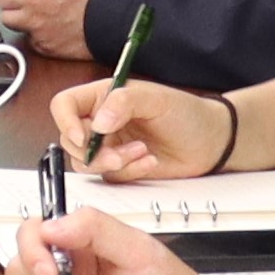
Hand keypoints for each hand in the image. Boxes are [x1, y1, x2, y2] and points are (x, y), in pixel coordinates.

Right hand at [57, 76, 235, 181]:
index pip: (64, 105)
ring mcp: (108, 146)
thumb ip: (124, 103)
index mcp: (102, 97)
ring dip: (113, 163)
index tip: (82, 138)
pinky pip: (109, 177)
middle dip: (93, 152)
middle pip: (69, 140)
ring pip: (85, 163)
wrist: (210, 142)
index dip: (65, 122)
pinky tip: (149, 161)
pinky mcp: (120, 167)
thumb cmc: (186, 112)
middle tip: (120, 154)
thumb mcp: (156, 99)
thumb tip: (99, 121)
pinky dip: (129, 172)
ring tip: (142, 153)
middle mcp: (100, 122)